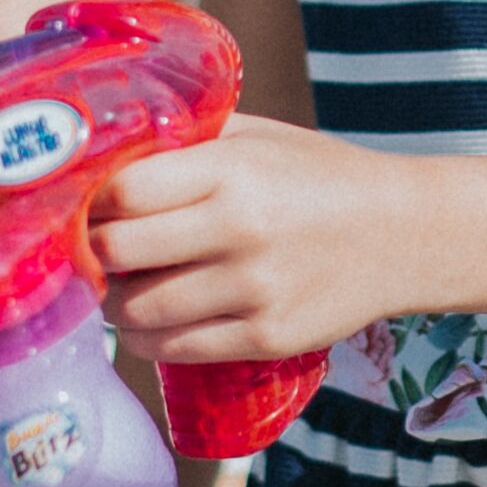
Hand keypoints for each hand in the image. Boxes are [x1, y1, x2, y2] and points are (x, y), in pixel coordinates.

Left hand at [98, 114, 423, 367]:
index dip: (87, 202)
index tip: (81, 206)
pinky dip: (147, 338)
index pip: (120, 191)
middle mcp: (239, 230)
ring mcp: (253, 290)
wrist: (405, 234)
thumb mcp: (258, 138)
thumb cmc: (320, 178)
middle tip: (91, 252)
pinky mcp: (265, 337)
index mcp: (231, 171)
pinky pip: (174, 348)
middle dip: (91, 255)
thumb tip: (105, 151)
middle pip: (116, 253)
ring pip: (137, 311)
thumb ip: (188, 140)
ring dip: (115, 302)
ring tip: (121, 287)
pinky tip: (150, 322)